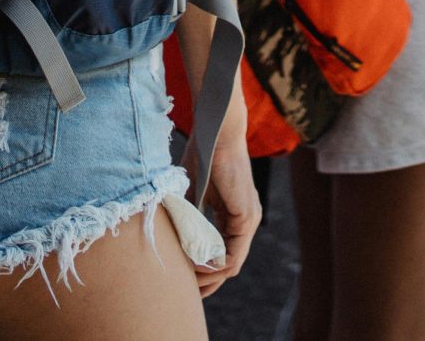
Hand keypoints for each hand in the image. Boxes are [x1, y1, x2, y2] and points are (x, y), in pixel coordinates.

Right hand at [197, 101, 259, 295]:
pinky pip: (234, 253)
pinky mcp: (246, 215)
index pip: (224, 257)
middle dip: (207, 282)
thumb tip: (175, 244)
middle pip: (229, 266)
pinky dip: (215, 264)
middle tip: (186, 291)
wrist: (217, 133)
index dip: (204, 273)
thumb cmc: (203, 156)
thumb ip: (189, 219)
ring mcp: (249, 219)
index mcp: (234, 218)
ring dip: (209, 276)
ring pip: (232, 264)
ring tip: (188, 281)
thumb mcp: (191, 195)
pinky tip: (195, 265)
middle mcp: (246, 222)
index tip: (184, 281)